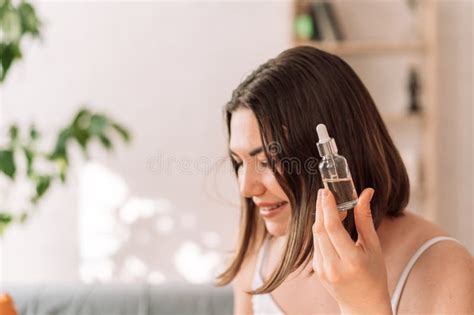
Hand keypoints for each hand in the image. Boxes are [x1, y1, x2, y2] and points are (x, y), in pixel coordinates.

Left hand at [312, 188, 391, 314]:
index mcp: (351, 261)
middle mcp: (333, 266)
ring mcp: (322, 269)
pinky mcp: (316, 269)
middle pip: (320, 229)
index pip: (333, 229)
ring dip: (320, 217)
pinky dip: (321, 229)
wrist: (363, 304)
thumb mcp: (374, 247)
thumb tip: (366, 193)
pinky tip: (328, 221)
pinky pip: (316, 243)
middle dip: (321, 207)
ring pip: (316, 235)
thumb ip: (365, 219)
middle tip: (324, 192)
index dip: (328, 207)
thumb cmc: (374, 274)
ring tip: (329, 203)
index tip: (327, 191)